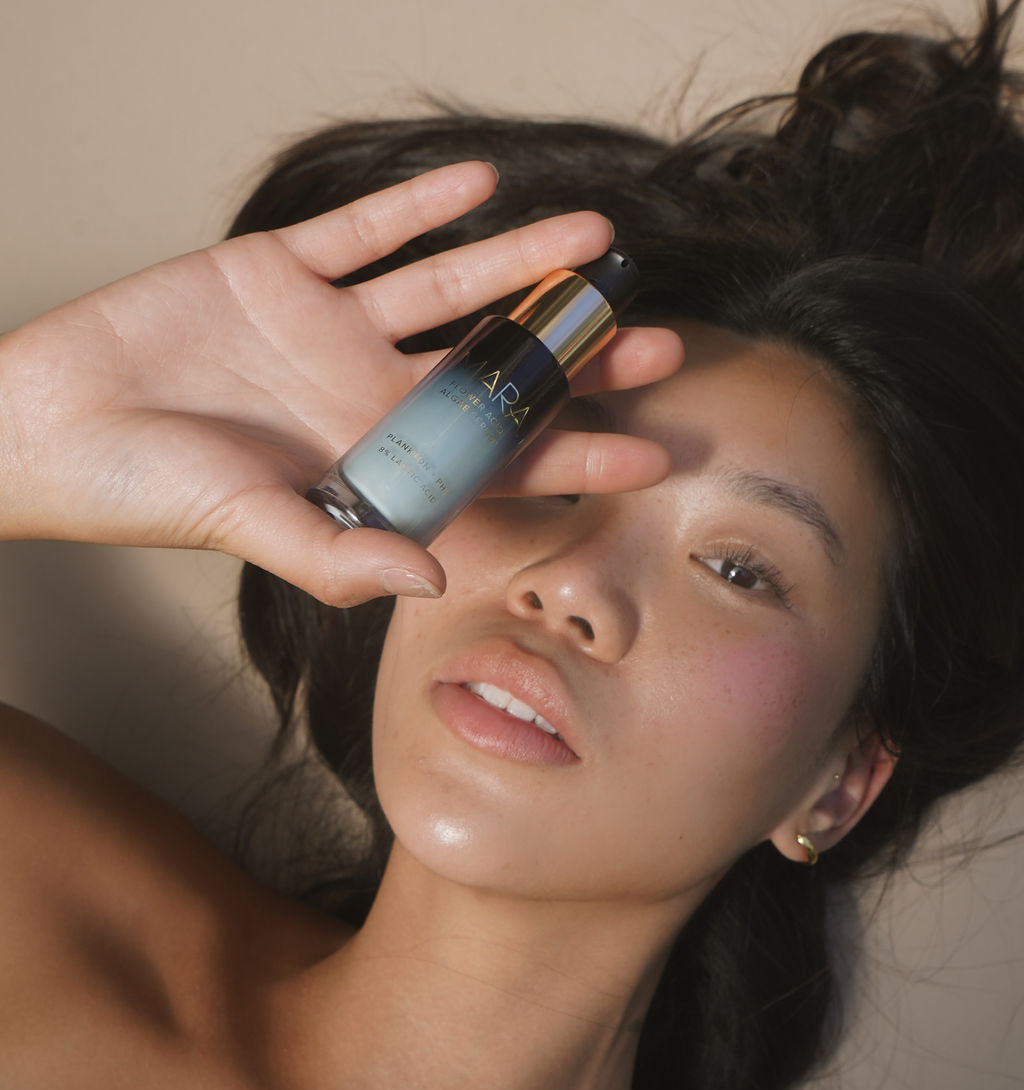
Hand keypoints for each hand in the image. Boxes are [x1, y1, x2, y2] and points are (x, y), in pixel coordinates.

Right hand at [0, 162, 682, 604]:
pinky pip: (364, 232)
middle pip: (494, 371)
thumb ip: (342, 557)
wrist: (53, 423)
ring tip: (593, 242)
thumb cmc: (147, 492)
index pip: (496, 462)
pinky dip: (418, 207)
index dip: (574, 456)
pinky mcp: (281, 270)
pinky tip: (480, 187)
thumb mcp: (249, 528)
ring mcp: (330, 330)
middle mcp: (368, 396)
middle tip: (657, 341)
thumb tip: (434, 580)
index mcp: (375, 465)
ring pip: (447, 290)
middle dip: (572, 358)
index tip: (653, 451)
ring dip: (518, 265)